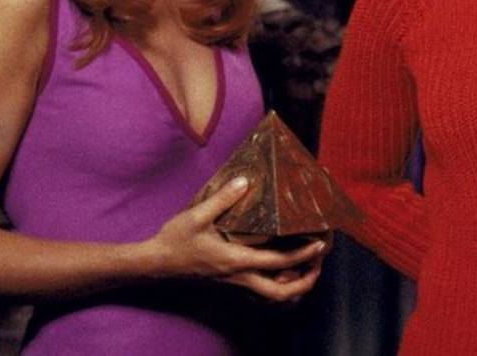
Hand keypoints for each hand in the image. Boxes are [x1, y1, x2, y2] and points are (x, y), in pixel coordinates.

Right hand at [145, 177, 325, 301]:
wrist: (155, 263)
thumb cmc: (175, 241)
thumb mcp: (197, 216)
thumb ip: (222, 199)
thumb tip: (245, 182)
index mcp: (236, 261)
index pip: (278, 262)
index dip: (302, 255)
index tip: (320, 244)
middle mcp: (239, 276)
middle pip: (280, 293)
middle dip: (305, 282)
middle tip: (319, 263)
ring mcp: (235, 281)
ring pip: (271, 295)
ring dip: (293, 284)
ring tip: (308, 265)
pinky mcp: (230, 280)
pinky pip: (260, 288)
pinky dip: (276, 280)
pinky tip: (281, 265)